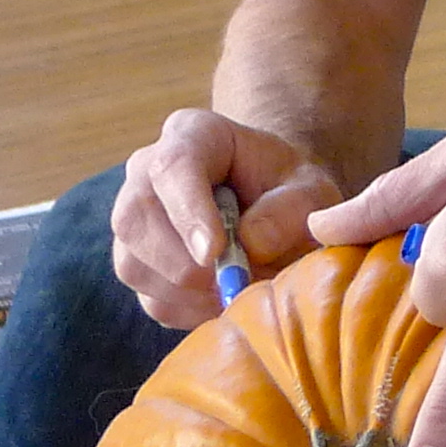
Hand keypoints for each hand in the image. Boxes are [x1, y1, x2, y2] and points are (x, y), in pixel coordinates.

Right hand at [109, 110, 344, 328]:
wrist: (275, 209)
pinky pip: (152, 299)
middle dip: (188, 263)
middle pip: (136, 219)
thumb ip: (292, 210)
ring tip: (244, 287)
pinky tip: (226, 298)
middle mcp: (146, 172)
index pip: (172, 167)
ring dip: (193, 292)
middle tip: (241, 282)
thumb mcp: (311, 191)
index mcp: (191, 135)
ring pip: (135, 265)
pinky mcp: (137, 265)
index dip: (188, 212)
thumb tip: (250, 244)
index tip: (215, 251)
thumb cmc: (291, 191)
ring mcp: (134, 220)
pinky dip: (193, 310)